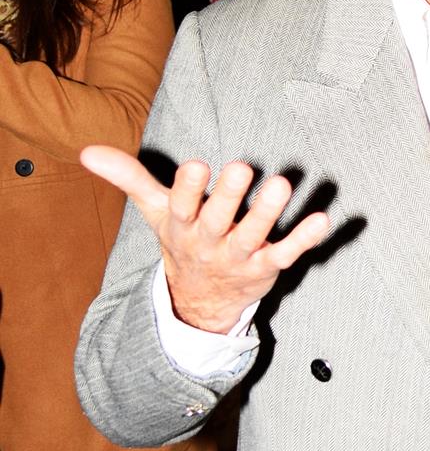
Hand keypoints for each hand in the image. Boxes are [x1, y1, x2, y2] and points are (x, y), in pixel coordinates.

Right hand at [80, 145, 329, 333]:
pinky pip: (286, 254)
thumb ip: (129, 177)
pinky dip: (304, 239)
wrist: (199, 300)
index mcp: (182, 225)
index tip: (197, 165)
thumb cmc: (182, 239)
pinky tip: (322, 220)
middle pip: (217, 221)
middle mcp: (210, 241)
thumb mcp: (155, 210)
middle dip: (229, 197)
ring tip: (283, 185)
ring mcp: (239, 257)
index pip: (182, 205)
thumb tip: (87, 151)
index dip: (189, 188)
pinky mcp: (267, 268)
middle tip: (243, 167)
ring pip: (254, 236)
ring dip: (268, 213)